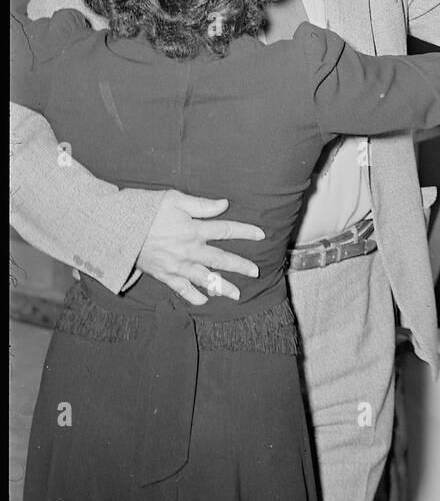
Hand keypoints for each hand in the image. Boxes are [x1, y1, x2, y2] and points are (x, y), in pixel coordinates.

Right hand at [136, 190, 264, 305]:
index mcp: (192, 229)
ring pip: (204, 279)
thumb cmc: (144, 209)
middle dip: (240, 266)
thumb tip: (224, 204)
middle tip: (255, 271)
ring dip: (222, 287)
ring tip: (237, 295)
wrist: (116, 228)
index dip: (245, 232)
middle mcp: (188, 250)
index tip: (261, 234)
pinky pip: (182, 289)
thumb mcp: (174, 199)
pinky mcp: (163, 274)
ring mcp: (176, 265)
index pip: (225, 230)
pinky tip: (204, 301)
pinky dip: (193, 297)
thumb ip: (201, 204)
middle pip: (220, 259)